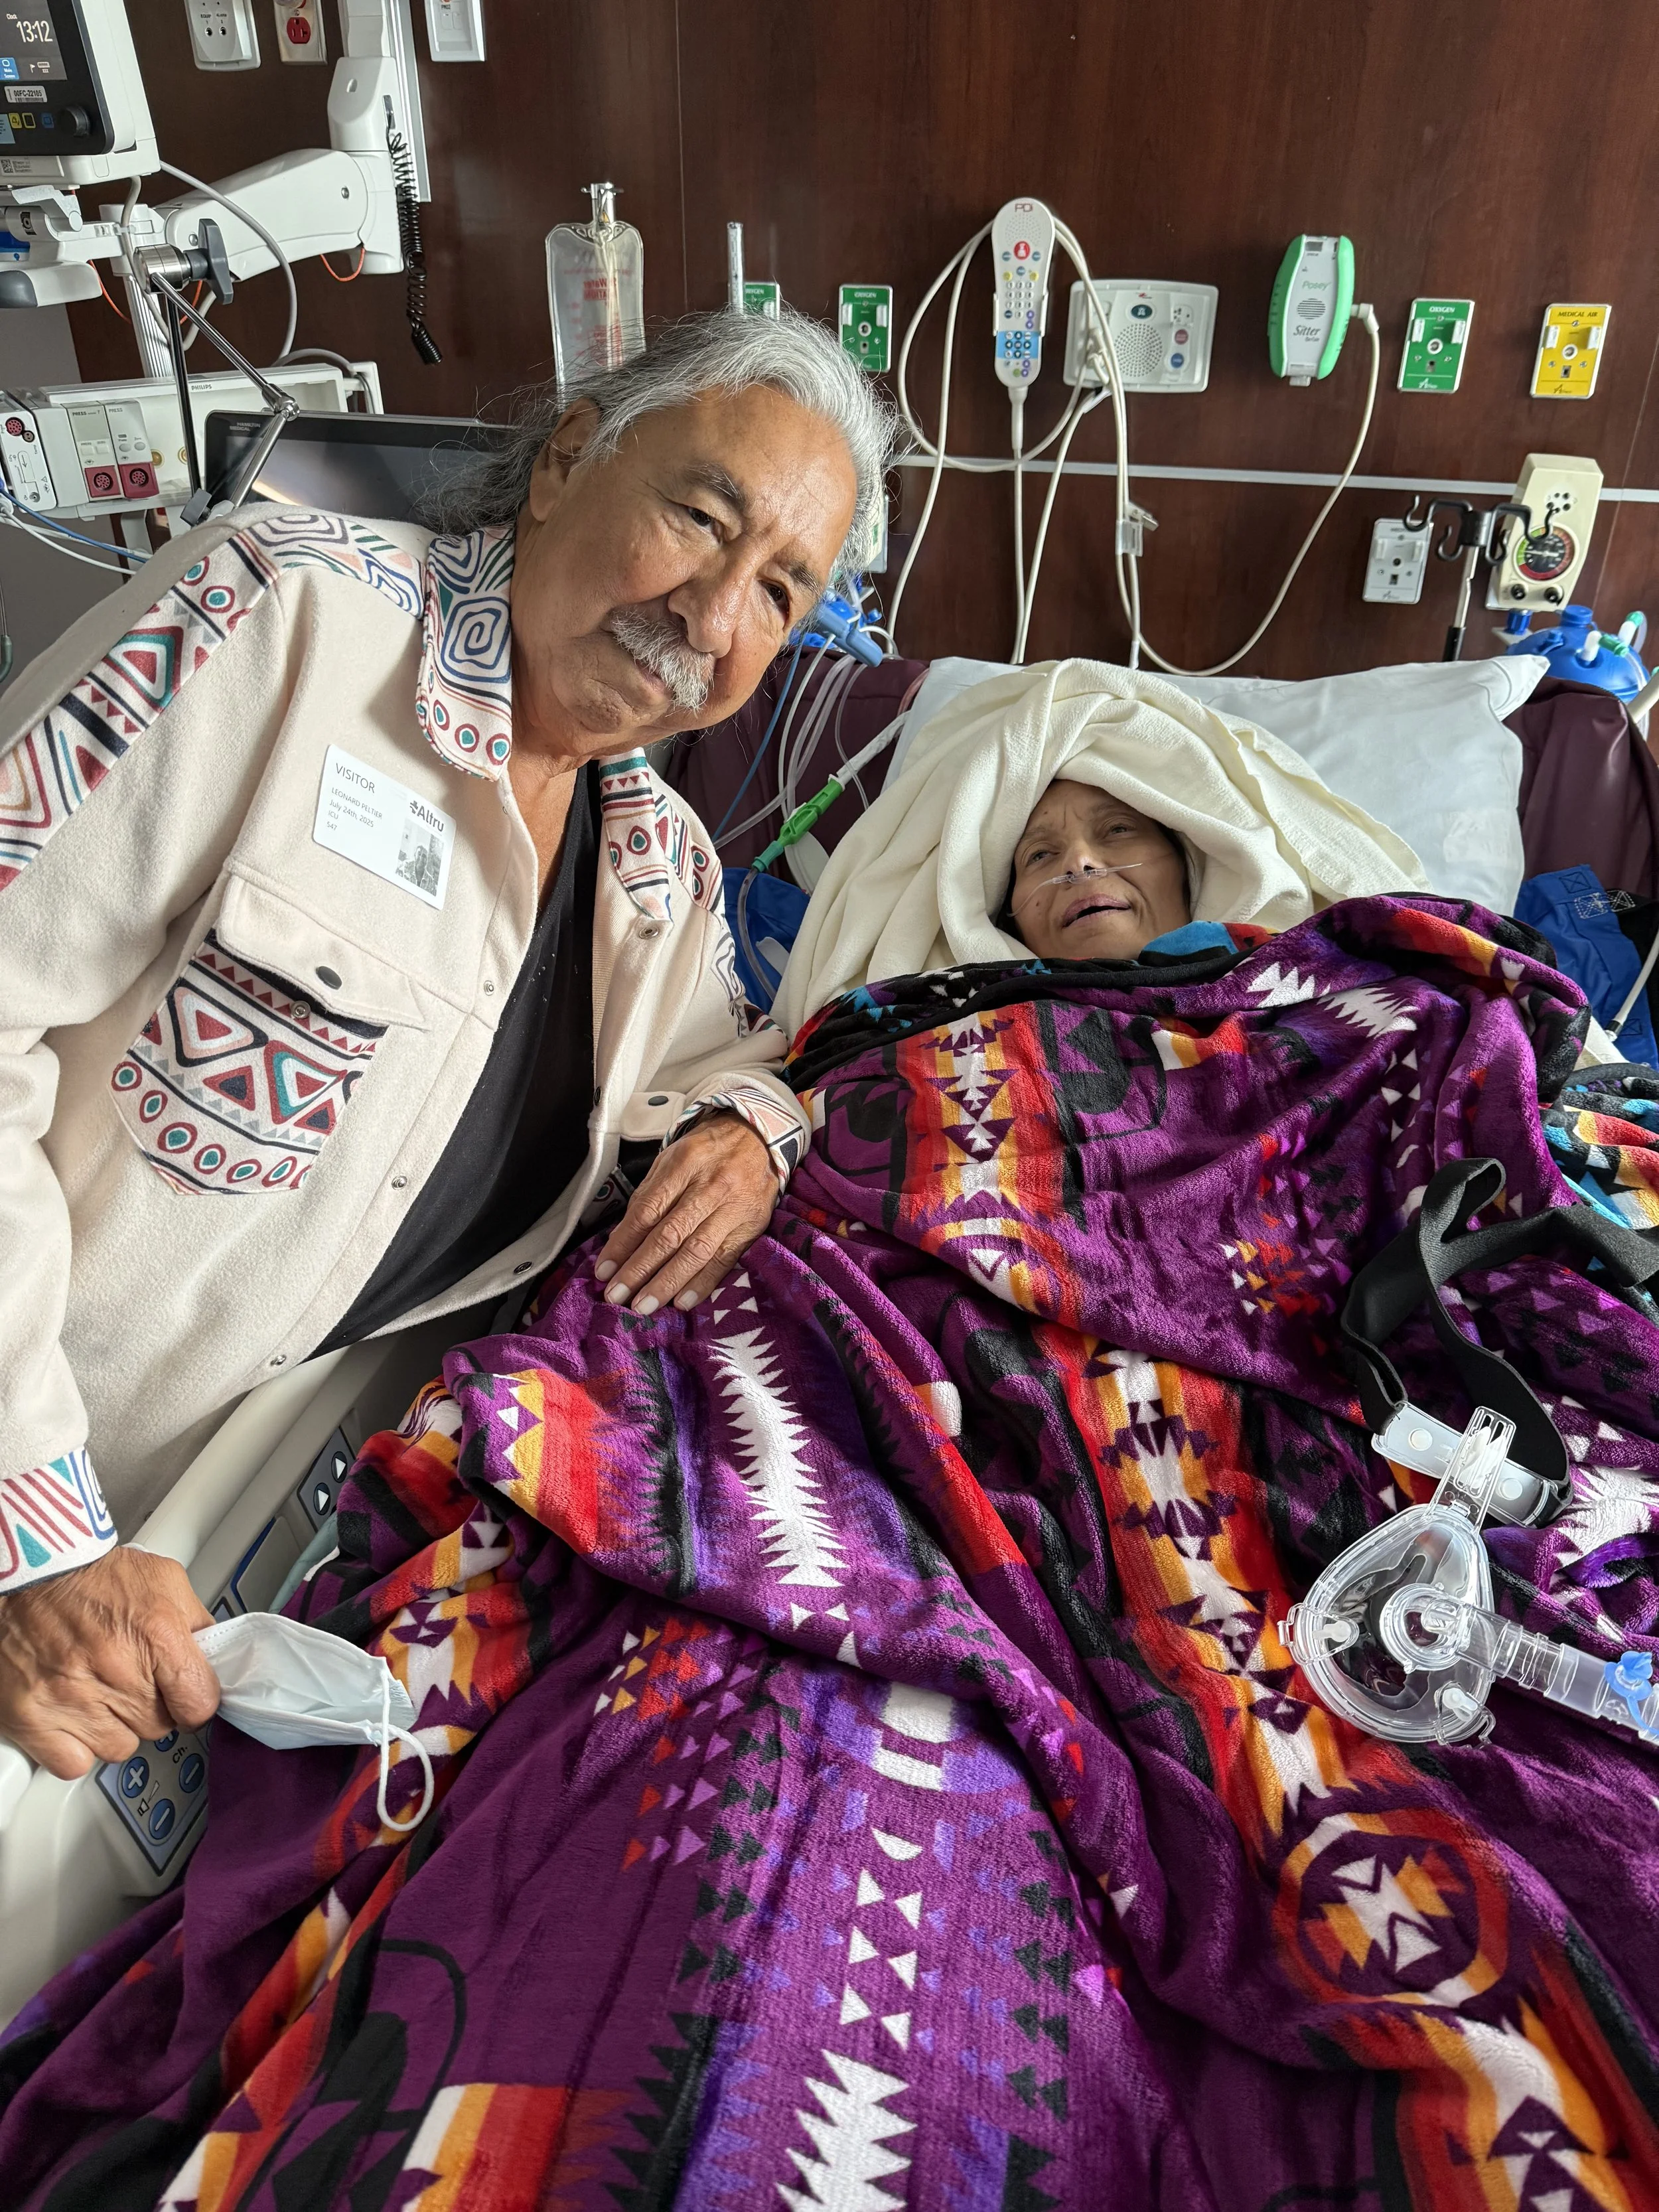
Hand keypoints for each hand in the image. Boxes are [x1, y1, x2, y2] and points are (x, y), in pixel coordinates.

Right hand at [0, 1547, 218, 1779]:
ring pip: (120, 1747)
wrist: (32, 1570)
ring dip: (115, 1726)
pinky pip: (74, 1763)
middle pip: (160, 1726)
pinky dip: (76, 1746)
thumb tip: (216, 1656)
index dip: (196, 1701)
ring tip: (101, 1689)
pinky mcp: (33, 1717)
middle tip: (133, 1678)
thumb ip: (196, 1623)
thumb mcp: (164, 1581)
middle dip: (152, 1706)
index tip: (187, 1695)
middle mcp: (115, 1669)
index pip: (199, 1703)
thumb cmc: (93, 1574)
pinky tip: (76, 1714)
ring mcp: (72, 1698)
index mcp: (155, 1633)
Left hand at [596, 1110, 778, 1314]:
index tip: (604, 1269)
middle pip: (669, 1235)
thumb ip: (649, 1196)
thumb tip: (622, 1241)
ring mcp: (734, 1208)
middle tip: (616, 1296)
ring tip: (643, 1306)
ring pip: (696, 1252)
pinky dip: (702, 1283)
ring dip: (666, 1283)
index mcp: (685, 1163)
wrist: (758, 1139)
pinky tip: (682, 1302)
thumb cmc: (706, 1152)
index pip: (647, 1210)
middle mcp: (711, 1186)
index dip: (623, 1243)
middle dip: (639, 1270)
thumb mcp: (672, 1159)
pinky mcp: (752, 1226)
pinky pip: (725, 1260)